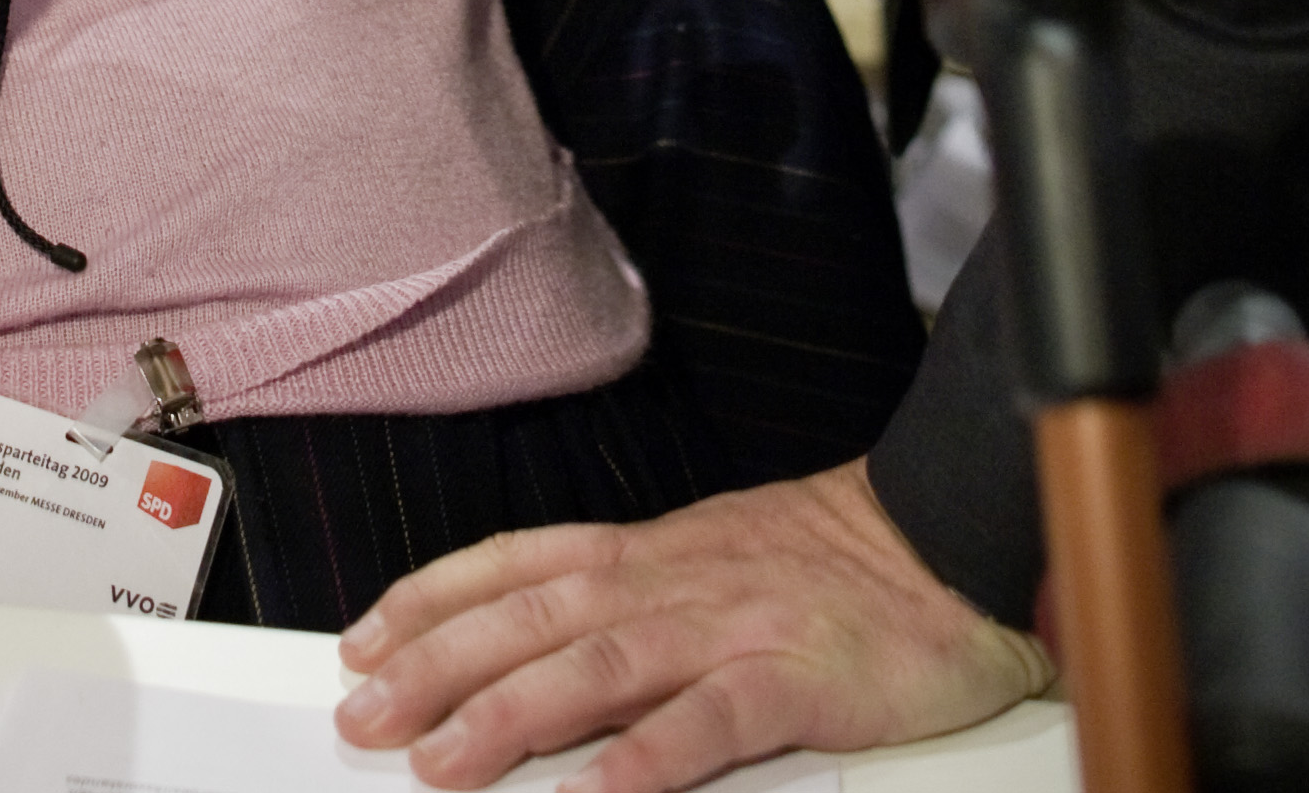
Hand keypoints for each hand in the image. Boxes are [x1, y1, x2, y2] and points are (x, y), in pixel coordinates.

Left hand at [335, 462, 1052, 792]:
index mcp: (650, 552)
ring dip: (515, 711)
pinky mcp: (800, 677)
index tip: (363, 639)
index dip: (432, 599)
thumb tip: (526, 656)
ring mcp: (734, 626)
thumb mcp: (707, 564)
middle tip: (366, 715)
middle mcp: (675, 580)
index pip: (517, 565)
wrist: (945, 540)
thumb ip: (624, 606)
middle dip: (439, 665)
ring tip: (446, 762)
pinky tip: (608, 789)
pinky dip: (656, 753)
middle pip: (536, 616)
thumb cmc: (826, 565)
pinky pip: (719, 718)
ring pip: (605, 662)